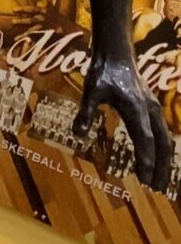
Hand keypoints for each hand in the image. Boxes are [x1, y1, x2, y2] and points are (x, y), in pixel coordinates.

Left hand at [74, 54, 171, 190]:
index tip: (145, 178)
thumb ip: (85, 113)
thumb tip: (76, 135)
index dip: (145, 158)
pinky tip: (158, 162)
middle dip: (161, 166)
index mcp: (136, 108)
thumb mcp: (91, 91)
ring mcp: (153, 110)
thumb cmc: (103, 72)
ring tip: (159, 182)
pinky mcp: (153, 110)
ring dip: (164, 161)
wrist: (117, 55)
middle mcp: (149, 110)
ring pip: (166, 140)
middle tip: (156, 188)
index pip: (144, 138)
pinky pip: (163, 134)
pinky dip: (163, 151)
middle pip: (162, 143)